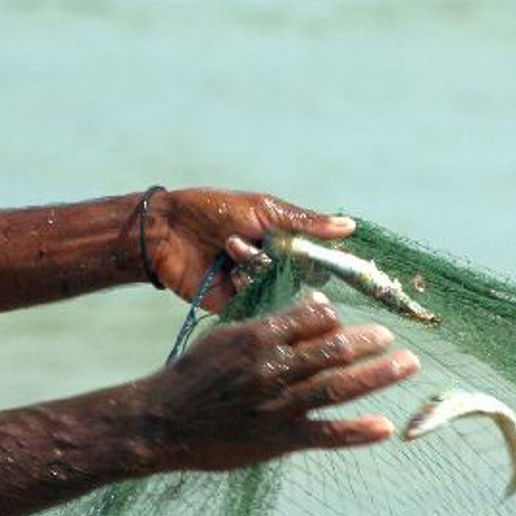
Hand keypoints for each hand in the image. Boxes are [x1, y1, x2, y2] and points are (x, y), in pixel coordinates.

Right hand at [141, 294, 418, 473]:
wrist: (162, 422)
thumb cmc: (192, 377)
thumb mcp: (225, 338)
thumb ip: (269, 325)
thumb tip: (314, 308)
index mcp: (258, 337)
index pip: (312, 318)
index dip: (336, 318)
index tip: (350, 320)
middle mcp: (273, 367)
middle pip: (334, 349)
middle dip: (369, 342)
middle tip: (392, 338)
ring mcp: (278, 404)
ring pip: (338, 385)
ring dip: (378, 375)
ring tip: (406, 365)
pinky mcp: (278, 438)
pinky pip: (325, 434)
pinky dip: (356, 431)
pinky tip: (383, 427)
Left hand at [144, 188, 353, 310]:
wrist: (164, 230)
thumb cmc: (212, 211)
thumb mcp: (262, 209)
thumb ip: (304, 221)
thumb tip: (350, 226)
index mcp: (283, 242)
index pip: (319, 258)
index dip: (329, 260)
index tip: (340, 259)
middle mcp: (274, 267)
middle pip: (302, 278)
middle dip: (285, 260)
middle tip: (262, 242)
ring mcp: (255, 287)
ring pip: (278, 290)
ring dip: (254, 265)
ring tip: (228, 246)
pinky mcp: (234, 305)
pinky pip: (255, 304)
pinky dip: (244, 284)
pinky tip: (227, 268)